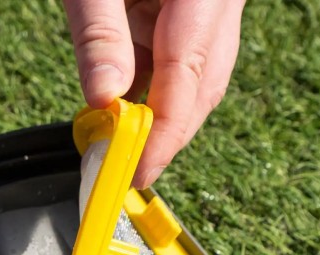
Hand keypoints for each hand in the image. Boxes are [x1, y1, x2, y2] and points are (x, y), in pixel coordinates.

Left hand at [63, 0, 244, 186]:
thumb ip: (100, 34)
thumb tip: (103, 98)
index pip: (190, 72)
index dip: (165, 130)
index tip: (140, 171)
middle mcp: (219, 2)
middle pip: (203, 85)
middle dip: (167, 135)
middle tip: (131, 174)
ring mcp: (209, 9)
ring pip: (196, 79)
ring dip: (158, 118)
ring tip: (122, 149)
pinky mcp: (192, 13)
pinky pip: (179, 61)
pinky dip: (151, 93)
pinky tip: (123, 114)